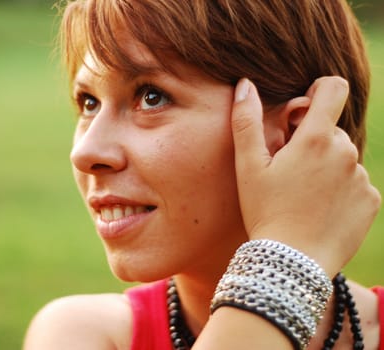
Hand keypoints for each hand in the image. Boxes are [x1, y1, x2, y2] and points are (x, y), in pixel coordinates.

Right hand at [230, 77, 380, 276]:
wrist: (291, 262)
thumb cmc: (264, 211)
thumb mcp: (248, 166)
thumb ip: (246, 121)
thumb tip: (245, 84)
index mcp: (315, 139)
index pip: (334, 89)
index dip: (320, 90)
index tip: (303, 110)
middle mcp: (346, 152)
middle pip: (332, 130)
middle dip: (312, 141)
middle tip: (289, 170)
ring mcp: (361, 178)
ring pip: (343, 158)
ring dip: (326, 166)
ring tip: (303, 195)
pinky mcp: (371, 201)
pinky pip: (356, 183)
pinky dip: (340, 190)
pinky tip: (319, 210)